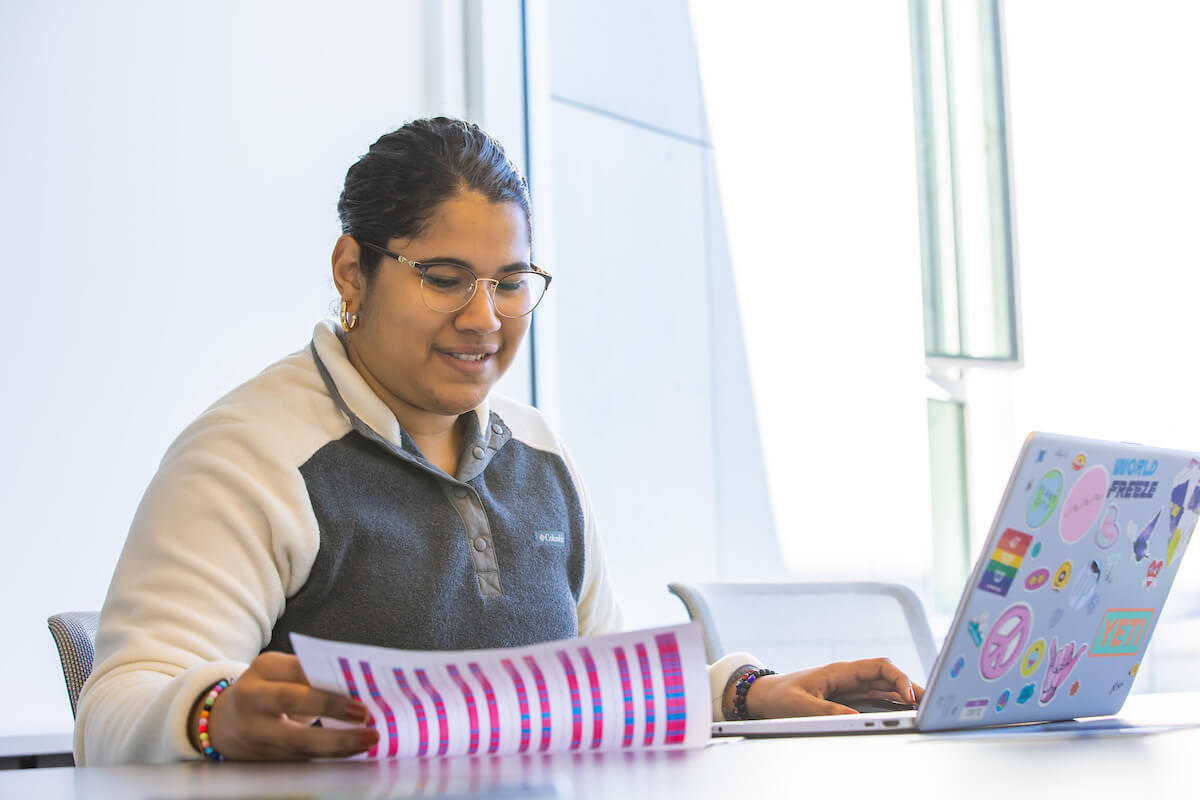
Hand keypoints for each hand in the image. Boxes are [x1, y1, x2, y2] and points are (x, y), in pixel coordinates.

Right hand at [188, 651, 378, 759]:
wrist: (224, 722)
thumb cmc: (268, 691)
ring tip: (367, 739)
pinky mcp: (261, 756)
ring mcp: (253, 729)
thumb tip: (358, 686)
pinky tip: (352, 751)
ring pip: (296, 739)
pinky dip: (329, 755)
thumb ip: (311, 676)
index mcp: (263, 668)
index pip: (298, 669)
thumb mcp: (281, 674)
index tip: (359, 690)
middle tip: (365, 714)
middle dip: (330, 707)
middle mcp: (252, 697)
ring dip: (337, 741)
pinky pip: (300, 757)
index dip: (326, 676)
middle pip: (290, 700)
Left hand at [742, 658, 924, 717]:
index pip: (879, 666)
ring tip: (923, 708)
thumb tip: (854, 718)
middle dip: (910, 687)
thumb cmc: (779, 695)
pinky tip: (903, 711)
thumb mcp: (799, 705)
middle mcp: (848, 676)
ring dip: (904, 696)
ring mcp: (850, 687)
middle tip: (930, 703)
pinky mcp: (847, 698)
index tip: (908, 696)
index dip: (898, 678)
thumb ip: (826, 710)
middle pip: (888, 676)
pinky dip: (892, 703)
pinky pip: (876, 697)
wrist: (764, 696)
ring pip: (885, 687)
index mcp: (840, 671)